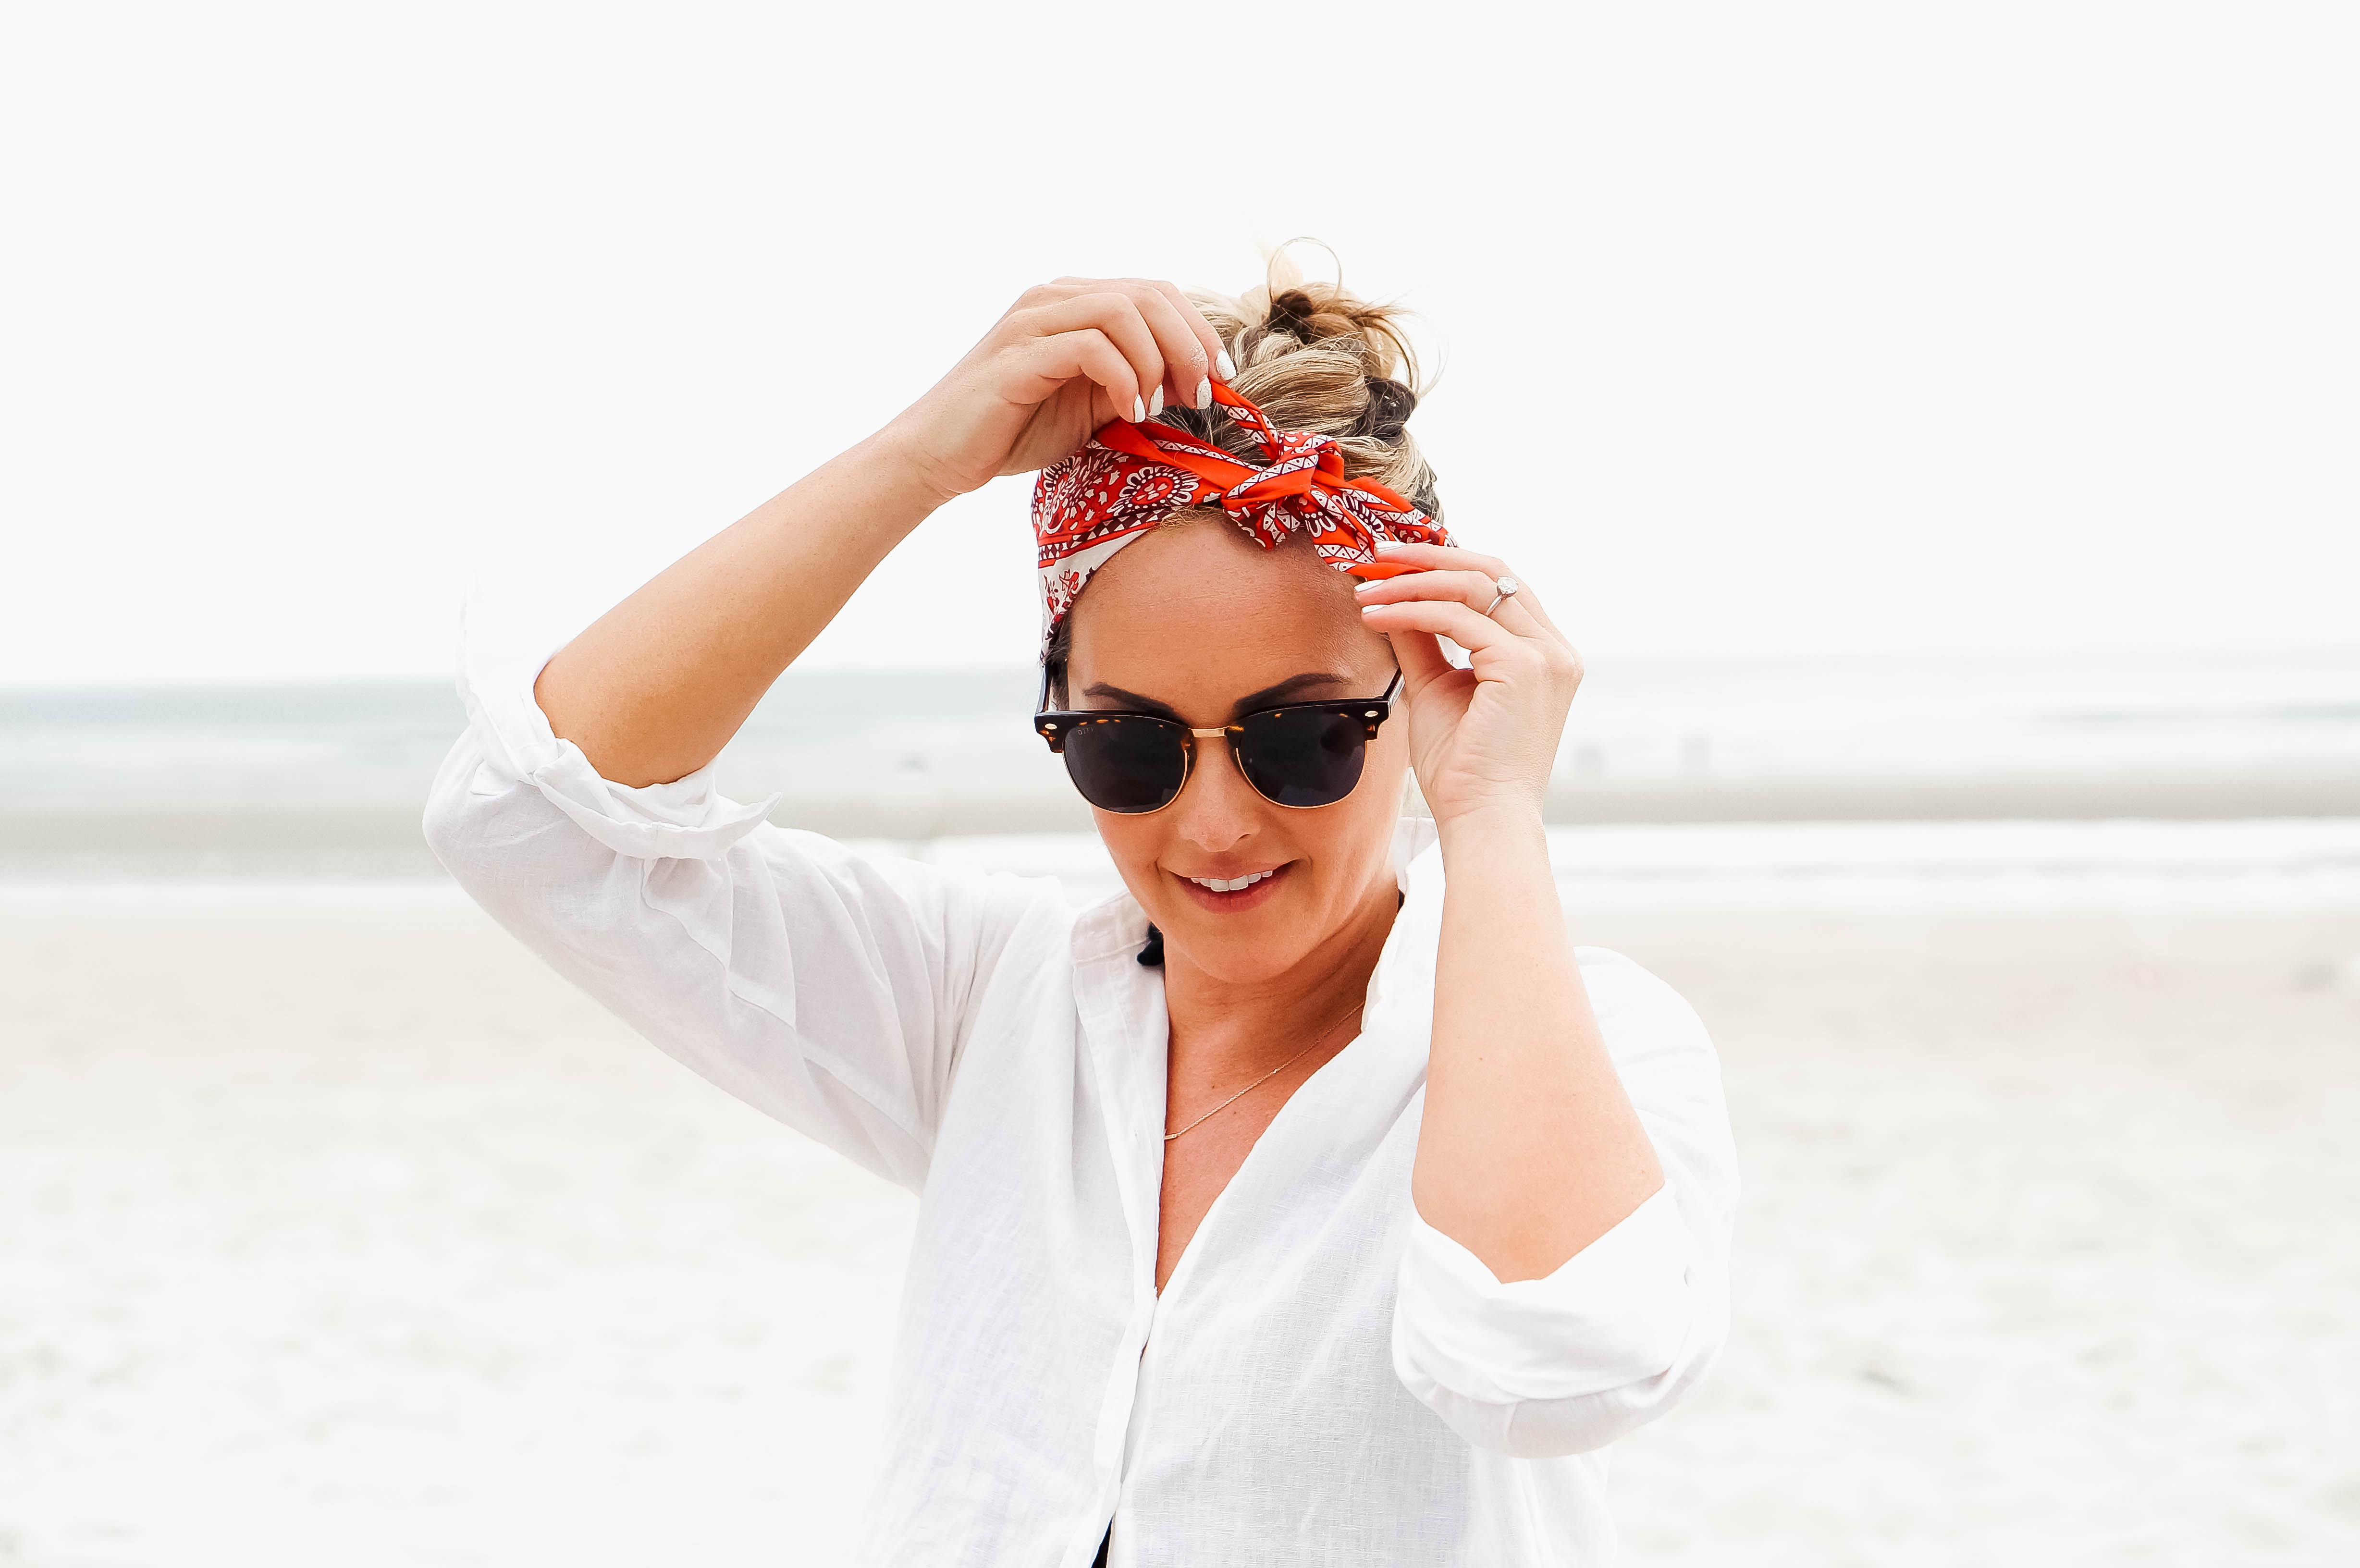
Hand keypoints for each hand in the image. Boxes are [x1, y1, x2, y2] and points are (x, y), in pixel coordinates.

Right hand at [883, 278, 1230, 503]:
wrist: (941, 456)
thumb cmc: (1013, 431)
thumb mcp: (1091, 405)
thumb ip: (1135, 383)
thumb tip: (1196, 381)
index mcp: (1073, 303)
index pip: (1155, 292)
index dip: (1198, 330)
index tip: (1220, 379)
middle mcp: (1054, 298)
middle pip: (1148, 293)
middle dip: (1189, 344)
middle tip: (1202, 394)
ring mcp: (1033, 320)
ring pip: (1124, 310)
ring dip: (1157, 360)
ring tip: (1159, 407)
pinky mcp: (1019, 354)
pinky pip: (1091, 346)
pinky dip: (1124, 378)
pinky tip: (1128, 412)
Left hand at [1352, 545, 1582, 825]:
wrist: (1480, 819)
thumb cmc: (1462, 768)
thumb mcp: (1438, 688)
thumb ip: (1424, 641)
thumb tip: (1393, 599)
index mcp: (1544, 653)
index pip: (1499, 584)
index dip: (1446, 563)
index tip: (1396, 562)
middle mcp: (1554, 649)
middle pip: (1491, 571)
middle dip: (1429, 557)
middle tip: (1378, 554)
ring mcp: (1545, 655)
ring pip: (1473, 586)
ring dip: (1412, 582)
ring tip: (1366, 589)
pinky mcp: (1523, 666)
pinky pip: (1456, 618)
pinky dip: (1410, 610)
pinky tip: (1375, 616)